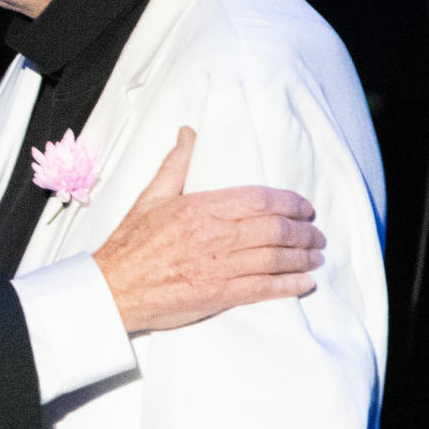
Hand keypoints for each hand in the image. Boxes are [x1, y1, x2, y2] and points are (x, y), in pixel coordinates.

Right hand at [94, 127, 325, 333]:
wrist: (111, 290)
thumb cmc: (129, 246)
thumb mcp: (150, 198)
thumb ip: (176, 165)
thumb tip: (189, 133)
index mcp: (201, 208)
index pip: (260, 200)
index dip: (290, 202)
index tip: (305, 207)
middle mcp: (215, 236)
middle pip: (275, 229)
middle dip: (304, 231)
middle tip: (316, 234)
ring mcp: (218, 267)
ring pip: (275, 258)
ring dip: (302, 257)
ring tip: (316, 256)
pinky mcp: (218, 295)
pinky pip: (264, 289)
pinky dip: (289, 285)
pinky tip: (305, 283)